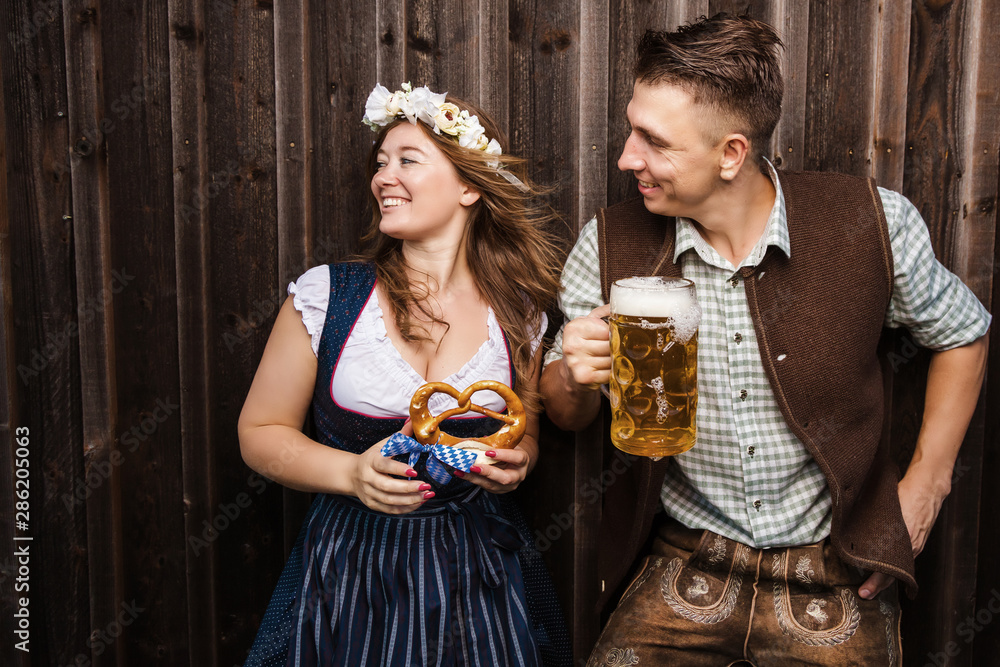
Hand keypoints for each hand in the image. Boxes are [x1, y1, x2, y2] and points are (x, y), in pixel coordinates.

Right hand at [351, 422, 431, 513]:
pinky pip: (390, 510)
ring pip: (390, 501)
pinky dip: (406, 508)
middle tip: (426, 486)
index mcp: (370, 461)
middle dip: (408, 488)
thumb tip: (414, 421)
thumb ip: (400, 435)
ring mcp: (369, 493)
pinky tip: (419, 502)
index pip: (383, 466)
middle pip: (387, 487)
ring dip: (410, 500)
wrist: (352, 474)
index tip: (414, 470)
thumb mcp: (383, 445)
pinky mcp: (373, 504)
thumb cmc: (373, 457)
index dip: (398, 469)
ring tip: (427, 494)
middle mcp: (367, 478)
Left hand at [455, 446, 531, 493]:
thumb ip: (496, 444)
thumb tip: (478, 440)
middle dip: (488, 472)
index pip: (516, 458)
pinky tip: (461, 473)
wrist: (516, 464)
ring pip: (492, 485)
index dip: (503, 455)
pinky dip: (472, 479)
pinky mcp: (498, 490)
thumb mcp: (508, 445)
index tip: (488, 452)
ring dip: (475, 478)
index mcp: (522, 461)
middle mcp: (518, 476)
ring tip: (462, 471)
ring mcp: (508, 486)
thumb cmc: (510, 451)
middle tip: (473, 466)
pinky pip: (484, 486)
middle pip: (505, 478)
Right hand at [561, 304, 611, 389]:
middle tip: (614, 349)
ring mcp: (577, 363)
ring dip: (616, 360)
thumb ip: (602, 313)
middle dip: (617, 348)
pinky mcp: (584, 378)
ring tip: (609, 359)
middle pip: (610, 345)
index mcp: (573, 328)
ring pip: (612, 359)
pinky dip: (613, 372)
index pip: (607, 329)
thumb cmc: (582, 345)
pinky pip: (610, 373)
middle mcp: (572, 345)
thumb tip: (619, 305)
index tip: (612, 336)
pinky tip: (606, 369)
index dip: (614, 333)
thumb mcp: (587, 325)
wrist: (570, 373)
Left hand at [858, 462, 950, 598]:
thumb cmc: (904, 494)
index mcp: (902, 542)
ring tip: (871, 587)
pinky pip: (905, 559)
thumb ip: (872, 523)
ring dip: (886, 578)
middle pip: (893, 574)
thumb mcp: (886, 509)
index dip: (875, 582)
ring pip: (900, 568)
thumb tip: (852, 532)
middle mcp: (910, 547)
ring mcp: (915, 545)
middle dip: (878, 585)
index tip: (864, 591)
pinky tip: (886, 571)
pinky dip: (895, 567)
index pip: (888, 570)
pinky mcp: (916, 541)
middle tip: (864, 594)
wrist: (928, 488)